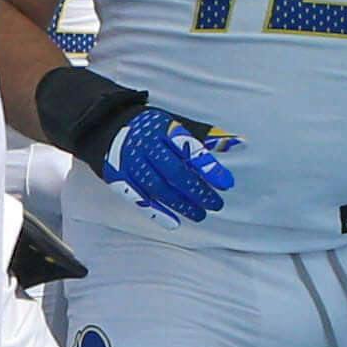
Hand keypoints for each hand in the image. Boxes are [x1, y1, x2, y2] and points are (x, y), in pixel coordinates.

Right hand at [97, 104, 237, 226]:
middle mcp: (147, 146)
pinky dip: (157, 212)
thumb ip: (205, 137)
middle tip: (216, 204)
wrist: (107, 127)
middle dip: (198, 190)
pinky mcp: (120, 178)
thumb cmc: (151, 129)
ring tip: (200, 214)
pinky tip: (173, 222)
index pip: (190, 149)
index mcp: (164, 129)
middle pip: (175, 172)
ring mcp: (132, 163)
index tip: (227, 183)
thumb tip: (239, 143)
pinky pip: (139, 198)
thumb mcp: (177, 123)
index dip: (209, 167)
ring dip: (181, 204)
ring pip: (159, 188)